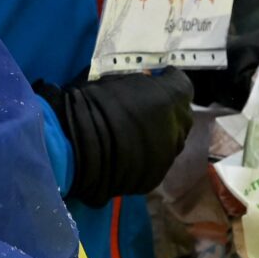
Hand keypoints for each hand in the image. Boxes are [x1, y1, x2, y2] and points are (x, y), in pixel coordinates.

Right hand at [34, 69, 194, 207]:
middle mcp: (177, 126)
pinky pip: (156, 162)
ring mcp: (168, 155)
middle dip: (168, 111)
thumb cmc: (92, 103)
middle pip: (181, 117)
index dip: (168, 82)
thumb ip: (137, 84)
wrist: (76, 147)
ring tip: (134, 135)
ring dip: (158, 136)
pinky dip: (146, 156)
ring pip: (170, 142)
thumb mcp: (115, 80)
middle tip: (146, 109)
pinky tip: (127, 154)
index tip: (157, 80)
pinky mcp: (155, 177)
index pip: (182, 84)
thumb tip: (143, 85)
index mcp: (170, 97)